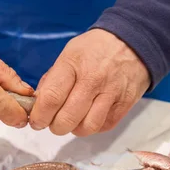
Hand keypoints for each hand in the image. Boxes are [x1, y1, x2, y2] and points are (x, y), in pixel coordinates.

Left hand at [29, 29, 150, 135]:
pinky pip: (104, 126)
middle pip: (67, 118)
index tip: (36, 120)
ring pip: (87, 127)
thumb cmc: (94, 48)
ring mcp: (111, 92)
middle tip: (53, 122)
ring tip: (72, 120)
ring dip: (74, 129)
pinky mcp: (125, 103)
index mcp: (72, 64)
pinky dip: (93, 127)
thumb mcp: (68, 54)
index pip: (51, 98)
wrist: (133, 40)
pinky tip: (89, 116)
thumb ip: (52, 79)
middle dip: (55, 126)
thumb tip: (39, 104)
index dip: (40, 116)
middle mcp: (92, 79)